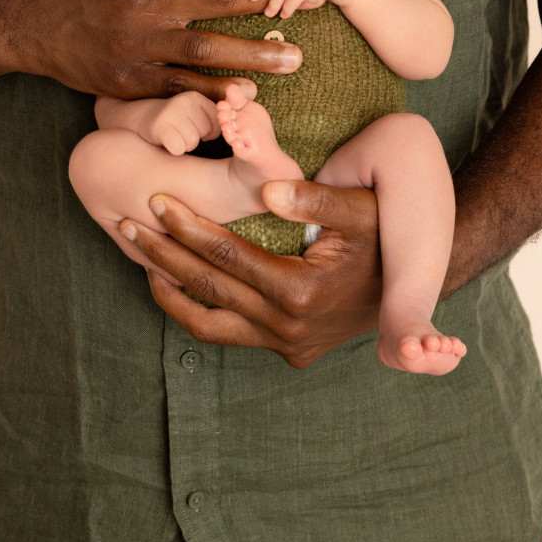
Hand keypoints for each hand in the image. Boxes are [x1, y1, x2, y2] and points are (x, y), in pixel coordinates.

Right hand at [20, 0, 304, 100]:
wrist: (23, 18)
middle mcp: (149, 5)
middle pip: (218, 2)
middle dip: (266, 4)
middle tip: (310, 7)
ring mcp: (139, 45)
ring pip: (206, 52)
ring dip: (253, 58)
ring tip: (293, 61)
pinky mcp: (128, 81)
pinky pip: (178, 89)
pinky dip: (212, 96)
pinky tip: (244, 102)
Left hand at [120, 179, 380, 367]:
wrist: (415, 282)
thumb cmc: (385, 232)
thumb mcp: (360, 208)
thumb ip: (316, 198)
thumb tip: (266, 190)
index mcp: (302, 293)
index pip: (227, 257)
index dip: (187, 227)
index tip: (156, 200)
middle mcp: (289, 330)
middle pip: (208, 289)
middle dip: (163, 252)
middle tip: (127, 221)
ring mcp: (286, 347)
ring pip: (208, 325)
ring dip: (168, 288)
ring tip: (138, 255)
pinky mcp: (287, 352)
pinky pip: (228, 334)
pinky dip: (194, 310)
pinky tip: (172, 282)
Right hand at [142, 88, 237, 155]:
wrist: (138, 122)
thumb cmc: (175, 122)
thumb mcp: (196, 113)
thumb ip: (221, 110)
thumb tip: (253, 90)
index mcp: (197, 96)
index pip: (219, 123)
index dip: (208, 132)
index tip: (194, 127)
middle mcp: (185, 99)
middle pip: (208, 132)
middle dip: (197, 137)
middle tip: (182, 131)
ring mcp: (171, 111)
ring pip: (192, 141)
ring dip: (185, 144)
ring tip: (174, 134)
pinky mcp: (159, 126)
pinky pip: (177, 148)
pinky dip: (173, 149)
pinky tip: (165, 142)